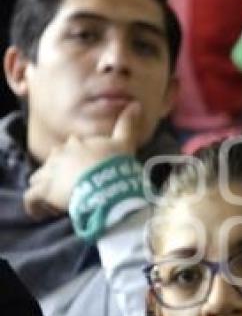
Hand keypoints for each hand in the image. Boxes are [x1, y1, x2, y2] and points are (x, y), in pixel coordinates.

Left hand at [23, 102, 140, 218]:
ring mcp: (49, 172)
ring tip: (60, 199)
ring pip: (40, 178)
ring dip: (47, 187)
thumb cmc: (115, 164)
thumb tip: (135, 104)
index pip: (71, 148)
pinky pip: (32, 198)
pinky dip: (35, 204)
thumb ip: (128, 124)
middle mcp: (59, 154)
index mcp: (76, 143)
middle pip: (54, 161)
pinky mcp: (43, 191)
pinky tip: (44, 211)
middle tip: (75, 185)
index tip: (87, 170)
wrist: (105, 185)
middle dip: (60, 171)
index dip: (77, 159)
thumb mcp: (125, 143)